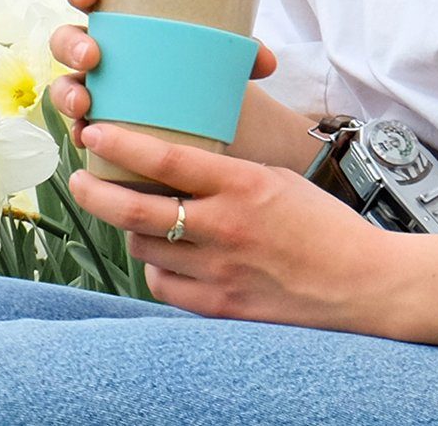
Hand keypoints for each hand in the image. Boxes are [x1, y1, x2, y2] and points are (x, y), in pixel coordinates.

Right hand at [49, 0, 314, 170]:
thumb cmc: (197, 62)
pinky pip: (76, 125)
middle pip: (66, 39)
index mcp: (122, 18)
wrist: (201, 109)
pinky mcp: (96, 120)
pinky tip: (84, 137)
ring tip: (85, 104)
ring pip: (64, 85)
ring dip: (67, 93)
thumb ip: (240, 51)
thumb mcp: (217, 51)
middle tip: (93, 55)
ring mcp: (93, 85)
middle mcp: (98, 50)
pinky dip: (77, 131)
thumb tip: (266, 62)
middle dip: (71, 45)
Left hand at [64, 121, 407, 332]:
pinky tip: (169, 257)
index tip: (97, 132)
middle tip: (79, 180)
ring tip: (136, 217)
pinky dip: (157, 267)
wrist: (359, 282)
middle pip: (133, 208)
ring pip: (142, 246)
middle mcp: (223, 226)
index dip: (122, 144)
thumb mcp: (282, 182)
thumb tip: (183, 169)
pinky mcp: (213, 304)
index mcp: (245, 185)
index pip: (167, 158)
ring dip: (132, 229)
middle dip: (94, 192)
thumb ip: (232, 178)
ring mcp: (215, 269)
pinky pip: (161, 282)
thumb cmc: (325, 227)